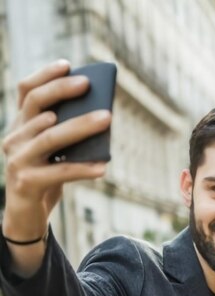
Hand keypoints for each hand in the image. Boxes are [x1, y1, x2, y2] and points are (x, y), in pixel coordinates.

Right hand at [1, 60, 110, 239]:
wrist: (26, 217)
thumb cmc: (46, 180)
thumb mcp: (55, 155)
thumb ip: (68, 137)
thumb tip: (100, 119)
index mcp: (19, 126)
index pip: (26, 92)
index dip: (45, 76)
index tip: (68, 65)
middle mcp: (13, 138)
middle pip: (38, 107)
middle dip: (63, 92)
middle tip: (89, 85)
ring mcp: (17, 159)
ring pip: (51, 137)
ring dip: (81, 126)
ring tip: (107, 118)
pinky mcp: (26, 182)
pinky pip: (60, 171)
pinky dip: (83, 168)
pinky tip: (103, 167)